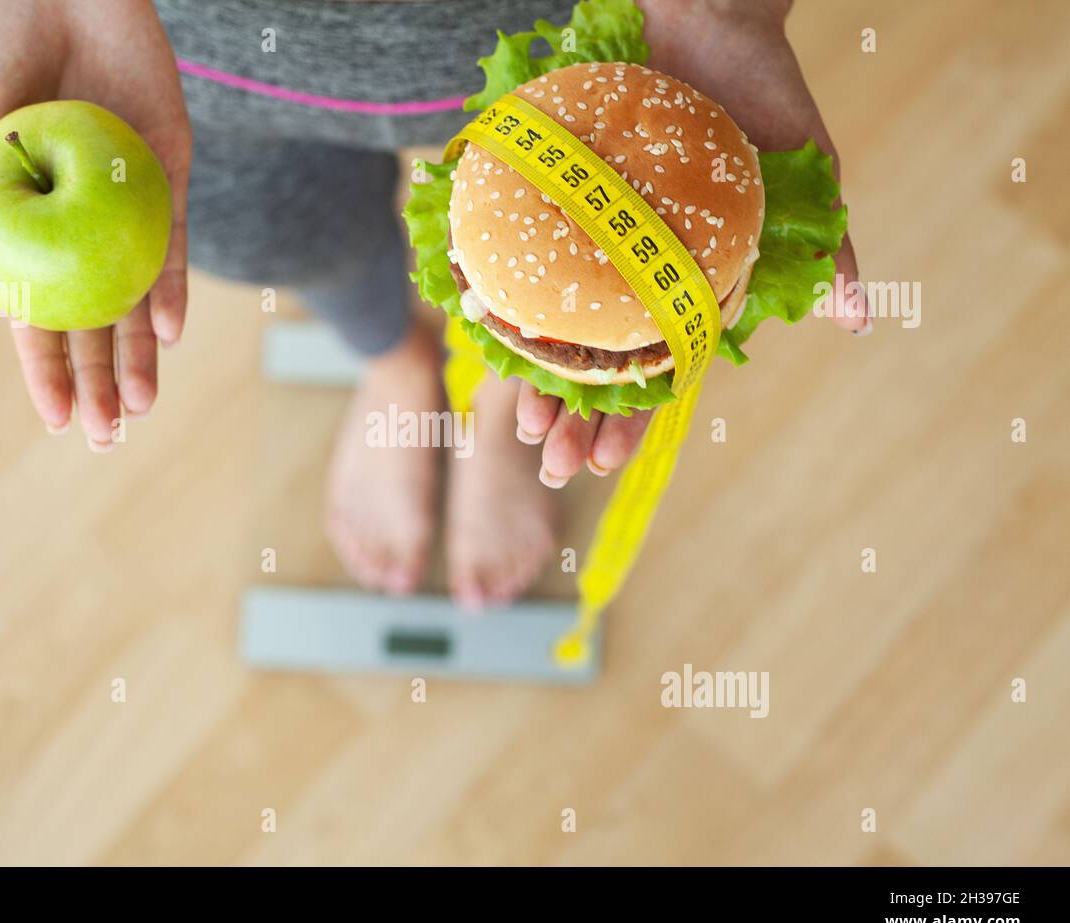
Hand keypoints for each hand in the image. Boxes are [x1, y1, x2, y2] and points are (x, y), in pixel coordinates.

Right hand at [0, 0, 190, 448]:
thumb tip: (4, 295)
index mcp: (23, 227)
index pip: (36, 315)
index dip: (45, 370)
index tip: (55, 421)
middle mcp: (78, 226)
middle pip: (93, 320)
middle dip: (98, 383)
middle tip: (105, 438)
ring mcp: (126, 206)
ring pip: (137, 296)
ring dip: (141, 354)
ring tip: (140, 408)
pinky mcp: (169, 175)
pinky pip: (172, 242)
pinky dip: (171, 286)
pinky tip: (169, 334)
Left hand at [516, 0, 864, 485]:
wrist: (706, 17)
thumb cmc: (765, 95)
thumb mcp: (811, 174)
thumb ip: (831, 249)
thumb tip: (856, 318)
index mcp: (688, 287)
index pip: (656, 373)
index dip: (630, 422)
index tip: (603, 462)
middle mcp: (636, 275)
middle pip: (599, 366)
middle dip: (575, 419)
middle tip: (548, 461)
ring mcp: (594, 243)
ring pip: (557, 327)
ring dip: (535, 380)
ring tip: (517, 426)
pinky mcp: (558, 204)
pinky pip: (522, 258)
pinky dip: (504, 296)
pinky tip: (482, 335)